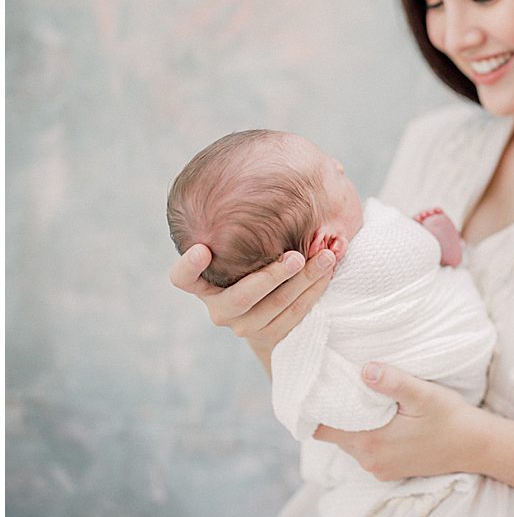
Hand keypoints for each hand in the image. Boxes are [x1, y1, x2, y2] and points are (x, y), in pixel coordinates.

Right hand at [169, 243, 336, 353]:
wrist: (268, 315)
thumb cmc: (253, 265)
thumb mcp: (242, 251)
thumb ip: (244, 229)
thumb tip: (274, 179)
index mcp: (202, 284)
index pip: (182, 278)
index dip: (189, 266)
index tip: (202, 248)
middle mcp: (219, 309)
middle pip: (241, 296)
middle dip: (272, 275)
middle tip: (296, 256)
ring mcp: (244, 326)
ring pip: (278, 304)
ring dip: (306, 279)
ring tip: (326, 257)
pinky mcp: (271, 336)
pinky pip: (296, 312)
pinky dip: (315, 288)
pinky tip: (329, 270)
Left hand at [312, 362, 486, 481]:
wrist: (475, 446)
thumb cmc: (450, 418)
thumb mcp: (424, 394)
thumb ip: (393, 382)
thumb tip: (364, 369)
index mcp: (371, 442)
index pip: (322, 428)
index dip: (318, 407)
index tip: (321, 385)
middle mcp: (370, 461)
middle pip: (334, 434)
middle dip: (336, 411)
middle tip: (342, 384)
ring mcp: (379, 468)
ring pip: (349, 442)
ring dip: (353, 422)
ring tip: (363, 397)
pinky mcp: (389, 471)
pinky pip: (366, 451)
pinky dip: (367, 434)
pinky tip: (382, 416)